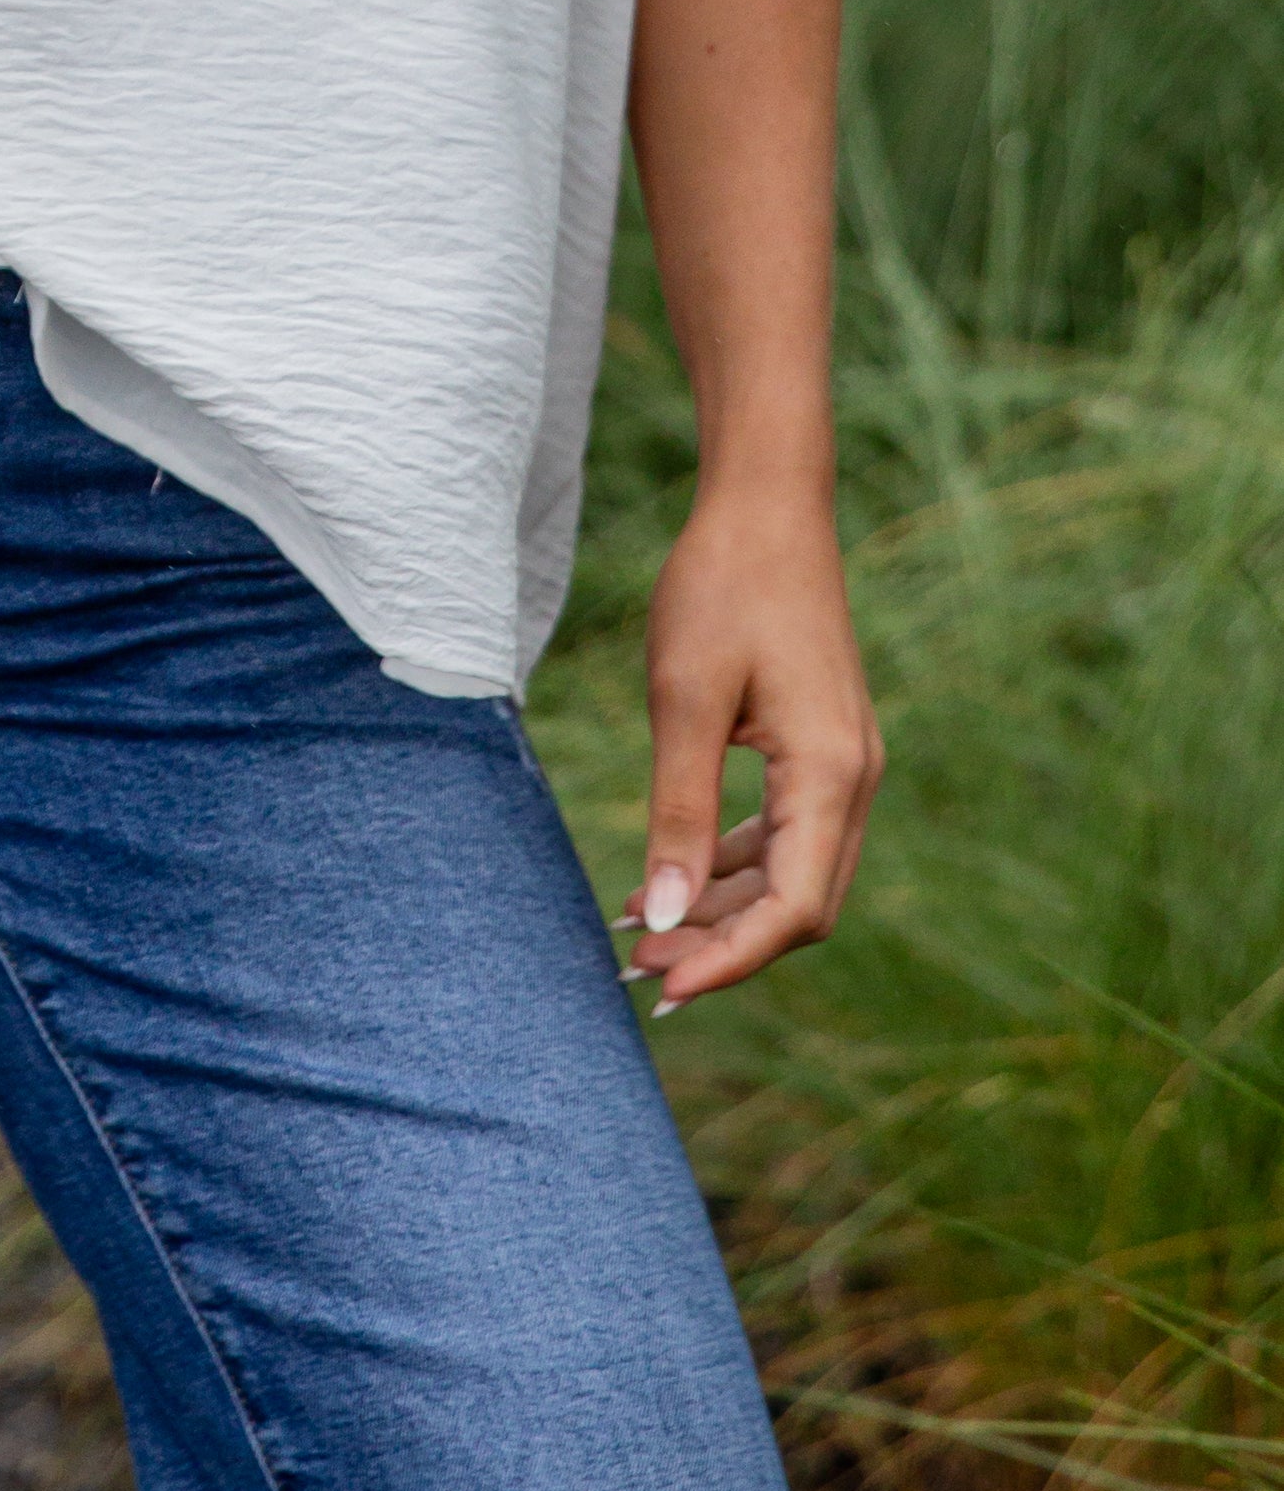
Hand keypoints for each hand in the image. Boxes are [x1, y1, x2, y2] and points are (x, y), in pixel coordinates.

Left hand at [623, 489, 880, 1011]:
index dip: (730, 960)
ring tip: (639, 929)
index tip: (662, 986)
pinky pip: (782, 831)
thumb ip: (678, 812)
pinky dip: (729, 861)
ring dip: (721, 908)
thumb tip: (663, 914)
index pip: (792, 909)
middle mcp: (852, 779)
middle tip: (638, 966)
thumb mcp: (685, 700)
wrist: (766, 504)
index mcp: (831, 775)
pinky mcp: (819, 746)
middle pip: (798, 904)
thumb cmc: (723, 587)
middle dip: (722, 945)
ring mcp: (841, 763)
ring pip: (789, 871)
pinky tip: (671, 875)